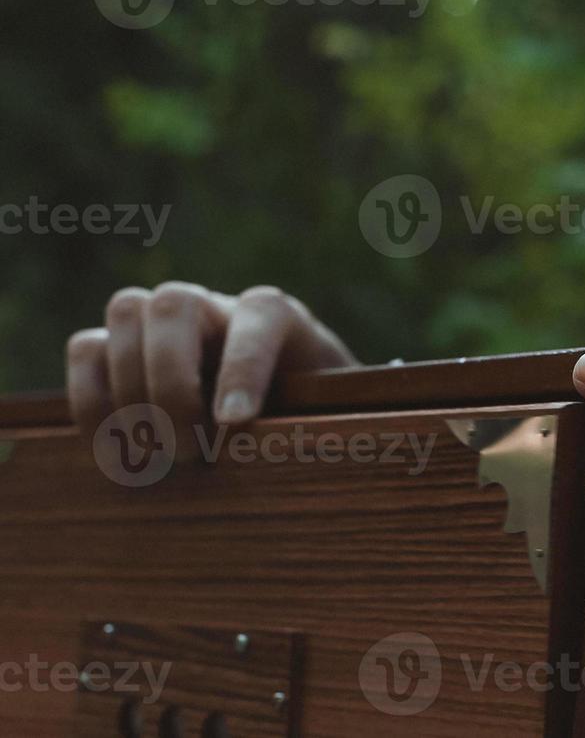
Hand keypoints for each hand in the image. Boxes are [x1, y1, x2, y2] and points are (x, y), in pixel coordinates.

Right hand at [65, 282, 356, 454]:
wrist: (274, 415)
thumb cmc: (302, 416)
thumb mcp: (324, 415)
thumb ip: (316, 419)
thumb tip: (280, 449)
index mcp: (276, 315)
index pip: (260, 315)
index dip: (244, 369)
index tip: (236, 424)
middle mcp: (214, 305)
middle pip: (174, 303)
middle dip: (173, 386)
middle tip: (190, 453)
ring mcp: (162, 320)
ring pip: (126, 312)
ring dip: (131, 393)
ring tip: (157, 456)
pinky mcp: (118, 347)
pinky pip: (86, 349)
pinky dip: (92, 400)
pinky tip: (119, 451)